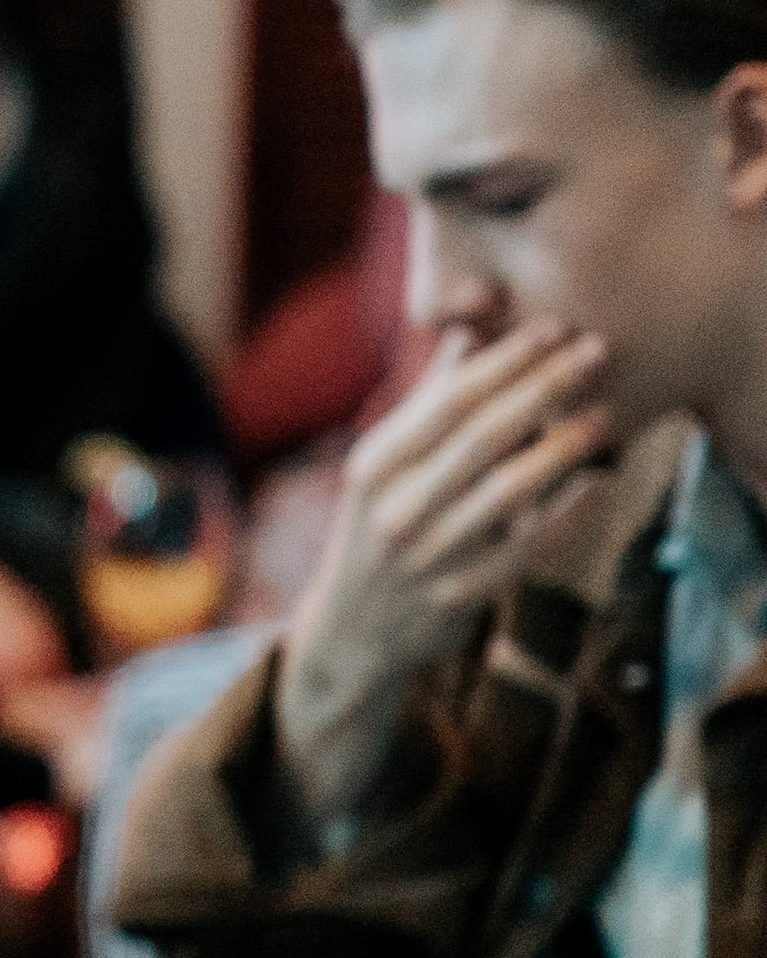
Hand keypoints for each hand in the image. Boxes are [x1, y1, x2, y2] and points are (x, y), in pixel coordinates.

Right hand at [278, 321, 617, 826]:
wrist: (352, 629)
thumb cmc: (381, 527)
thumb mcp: (386, 465)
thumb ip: (429, 399)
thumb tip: (470, 327)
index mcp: (375, 465)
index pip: (448, 400)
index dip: (507, 360)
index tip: (555, 327)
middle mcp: (395, 508)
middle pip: (484, 435)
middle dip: (546, 387)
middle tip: (598, 352)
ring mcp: (426, 555)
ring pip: (508, 490)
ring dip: (564, 447)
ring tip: (605, 415)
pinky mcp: (460, 596)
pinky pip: (524, 548)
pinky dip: (565, 514)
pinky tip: (599, 483)